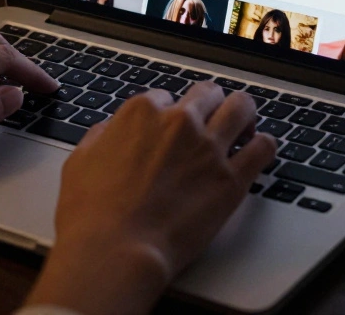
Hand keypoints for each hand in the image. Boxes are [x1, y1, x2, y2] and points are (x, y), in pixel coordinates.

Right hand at [25, 82, 277, 314]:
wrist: (116, 250)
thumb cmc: (92, 213)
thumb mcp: (80, 161)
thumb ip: (100, 136)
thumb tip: (110, 131)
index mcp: (141, 113)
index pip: (164, 97)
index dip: (166, 113)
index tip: (168, 128)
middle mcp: (179, 122)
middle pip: (208, 94)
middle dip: (208, 104)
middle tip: (210, 119)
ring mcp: (209, 148)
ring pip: (242, 107)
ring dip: (243, 113)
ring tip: (243, 125)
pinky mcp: (232, 179)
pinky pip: (264, 147)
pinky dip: (264, 145)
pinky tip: (258, 150)